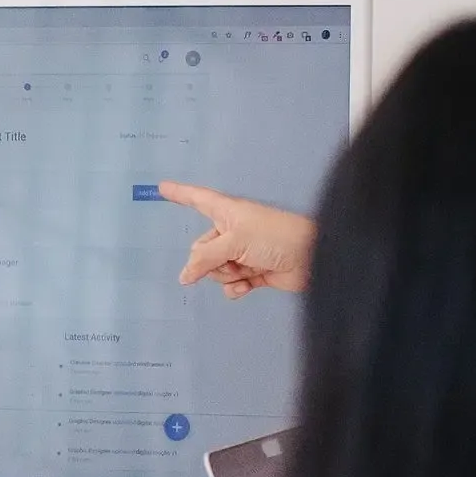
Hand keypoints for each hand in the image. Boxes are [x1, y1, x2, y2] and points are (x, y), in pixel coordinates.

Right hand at [158, 183, 314, 298]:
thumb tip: (184, 276)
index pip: (197, 199)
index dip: (179, 194)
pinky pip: (231, 283)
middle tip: (230, 260)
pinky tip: (245, 289)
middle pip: (201, 248)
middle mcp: (233, 231)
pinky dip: (235, 288)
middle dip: (209, 261)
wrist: (313, 258)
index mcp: (227, 212)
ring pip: (216, 269)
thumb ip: (205, 258)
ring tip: (245, 272)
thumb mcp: (234, 242)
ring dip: (226, 275)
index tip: (161, 188)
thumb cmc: (275, 237)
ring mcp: (243, 253)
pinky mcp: (254, 272)